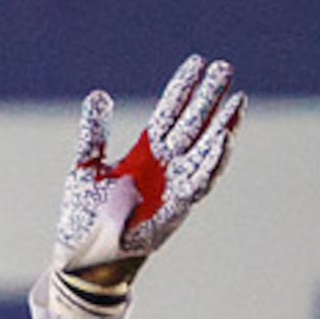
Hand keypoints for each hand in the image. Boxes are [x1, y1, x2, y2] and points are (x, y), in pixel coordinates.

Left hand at [54, 54, 243, 300]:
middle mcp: (165, 165)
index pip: (169, 111)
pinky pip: (200, 182)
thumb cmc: (84, 215)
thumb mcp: (85, 166)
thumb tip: (99, 94)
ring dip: (222, 126)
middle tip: (225, 68)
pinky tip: (224, 140)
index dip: (183, 87)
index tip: (197, 61)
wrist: (82, 257)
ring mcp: (173, 186)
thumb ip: (94, 132)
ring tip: (236, 101)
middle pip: (192, 124)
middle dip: (208, 97)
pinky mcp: (177, 208)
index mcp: (145, 151)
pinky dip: (213, 162)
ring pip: (205, 150)